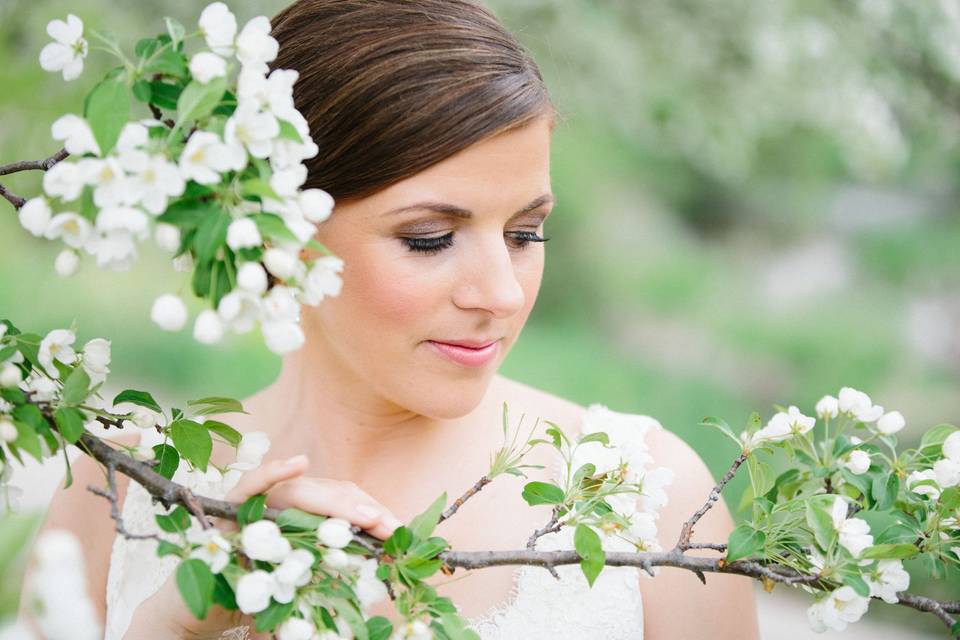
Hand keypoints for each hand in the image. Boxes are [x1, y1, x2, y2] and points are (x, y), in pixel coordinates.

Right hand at [125, 454, 402, 638]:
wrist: (207, 611)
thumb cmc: (262, 597)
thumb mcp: (310, 581)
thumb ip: (338, 565)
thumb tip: (385, 561)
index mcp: (307, 515)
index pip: (345, 501)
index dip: (372, 510)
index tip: (398, 530)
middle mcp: (285, 502)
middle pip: (328, 493)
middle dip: (361, 508)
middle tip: (388, 526)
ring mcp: (258, 502)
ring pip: (301, 490)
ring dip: (335, 501)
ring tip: (365, 515)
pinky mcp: (229, 508)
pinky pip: (251, 486)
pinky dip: (273, 472)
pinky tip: (298, 464)